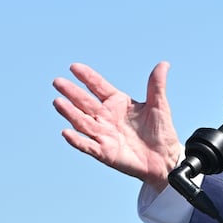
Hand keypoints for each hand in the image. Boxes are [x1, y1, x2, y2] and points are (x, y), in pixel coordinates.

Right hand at [53, 61, 183, 192]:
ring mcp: (103, 134)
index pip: (98, 86)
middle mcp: (106, 117)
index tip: (74, 67)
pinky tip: (66, 132)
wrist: (164, 158)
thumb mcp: (159, 106)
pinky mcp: (104, 152)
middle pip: (84, 102)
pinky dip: (77, 140)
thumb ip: (156, 85)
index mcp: (116, 102)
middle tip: (58, 82)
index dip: (87, 77)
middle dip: (71, 92)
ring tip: (58, 102)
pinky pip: (87, 146)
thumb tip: (164, 63)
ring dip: (70, 113)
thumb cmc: (160, 131)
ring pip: (82, 122)